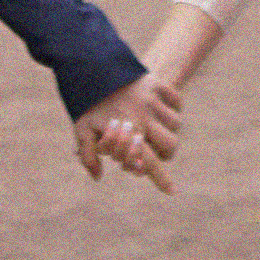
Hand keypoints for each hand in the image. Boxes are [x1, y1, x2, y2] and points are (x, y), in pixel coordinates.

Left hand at [74, 73, 184, 191]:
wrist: (91, 67)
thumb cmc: (87, 102)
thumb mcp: (82, 130)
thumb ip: (88, 156)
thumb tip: (99, 177)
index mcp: (128, 132)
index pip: (149, 162)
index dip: (161, 179)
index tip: (171, 191)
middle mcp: (145, 117)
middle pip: (171, 145)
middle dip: (165, 152)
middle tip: (155, 149)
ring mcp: (152, 99)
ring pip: (175, 123)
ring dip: (168, 129)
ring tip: (154, 127)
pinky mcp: (156, 83)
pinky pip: (177, 100)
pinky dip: (174, 106)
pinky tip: (161, 108)